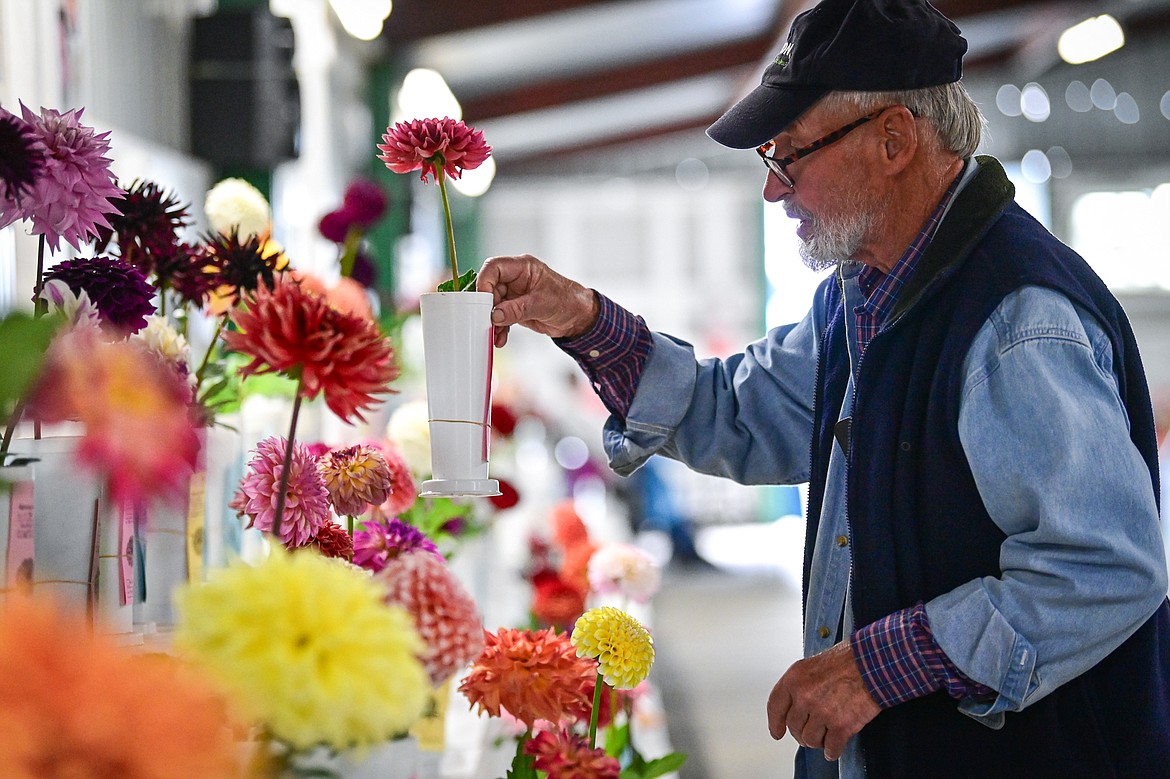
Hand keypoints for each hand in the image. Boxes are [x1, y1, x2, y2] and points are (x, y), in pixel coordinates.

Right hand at [476, 254, 598, 346]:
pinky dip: (499, 328)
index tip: (482, 300)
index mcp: (523, 267)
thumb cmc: (567, 301)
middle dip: (487, 307)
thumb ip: (516, 309)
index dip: (484, 282)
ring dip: (492, 321)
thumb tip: (495, 315)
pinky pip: (500, 317)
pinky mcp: (515, 308)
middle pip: (490, 288)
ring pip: (493, 305)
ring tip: (495, 334)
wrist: (578, 317)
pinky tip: (500, 338)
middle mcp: (516, 279)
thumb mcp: (541, 304)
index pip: (494, 267)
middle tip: (487, 321)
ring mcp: (514, 294)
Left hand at [766, 641, 880, 760]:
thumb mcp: (814, 664)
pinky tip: (833, 748)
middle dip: (801, 733)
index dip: (775, 722)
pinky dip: (832, 750)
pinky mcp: (841, 726)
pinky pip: (831, 747)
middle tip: (809, 733)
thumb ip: (801, 684)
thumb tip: (796, 705)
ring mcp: (822, 713)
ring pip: (810, 739)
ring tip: (825, 736)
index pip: (775, 706)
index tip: (777, 732)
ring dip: (817, 741)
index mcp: (795, 679)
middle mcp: (805, 697)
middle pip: (794, 726)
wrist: (873, 664)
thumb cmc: (848, 660)